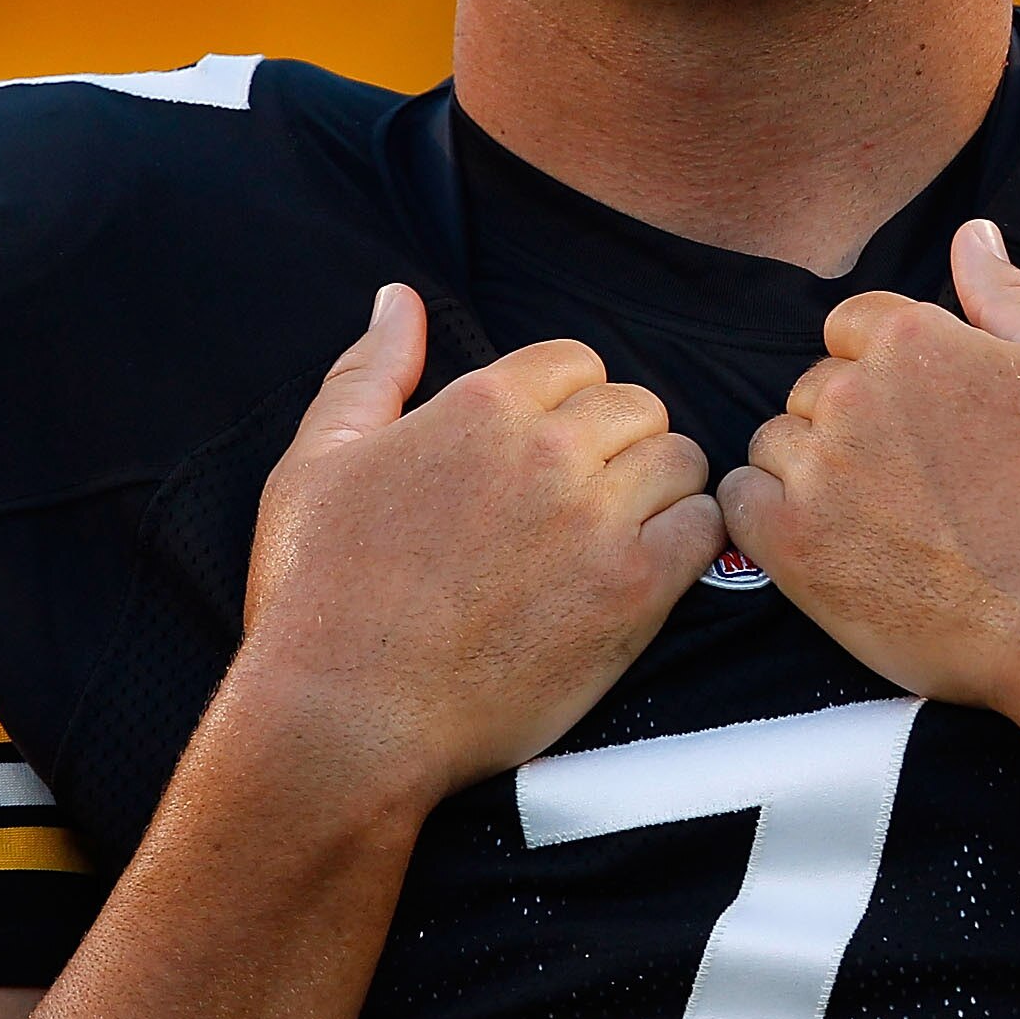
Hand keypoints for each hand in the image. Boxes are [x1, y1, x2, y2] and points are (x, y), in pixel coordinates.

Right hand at [238, 287, 723, 803]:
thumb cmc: (317, 595)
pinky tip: (643, 568)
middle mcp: (549, 450)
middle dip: (616, 441)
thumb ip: (370, 371)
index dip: (565, 401)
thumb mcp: (316, 463)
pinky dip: (685, 541)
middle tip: (578, 497)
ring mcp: (597, 520)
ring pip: (680, 460)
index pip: (576, 360)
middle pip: (637, 404)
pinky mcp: (632, 592)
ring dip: (656, 487)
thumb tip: (398, 298)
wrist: (343, 720)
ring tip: (614, 530)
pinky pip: (703, 530)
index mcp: (481, 405)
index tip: (542, 451)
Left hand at [718, 221, 1019, 714]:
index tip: (932, 425)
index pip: (855, 325)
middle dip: (856, 422)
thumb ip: (1010, 294)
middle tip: (922, 483)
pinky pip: (740, 503)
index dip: (893, 372)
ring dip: (813, 470)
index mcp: (912, 341)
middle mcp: (851, 395)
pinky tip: (828, 541)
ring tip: (884, 519)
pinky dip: (770, 516)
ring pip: (777, 443)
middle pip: (816, 386)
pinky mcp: (792, 548)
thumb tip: (973, 235)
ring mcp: (817, 471)